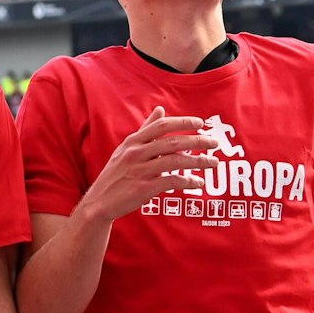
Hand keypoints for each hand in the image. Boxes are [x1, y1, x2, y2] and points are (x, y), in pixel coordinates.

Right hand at [75, 106, 219, 225]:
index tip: (201, 122)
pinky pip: (172, 181)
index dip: (183, 122)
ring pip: (176, 161)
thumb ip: (145, 130)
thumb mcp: (126, 149)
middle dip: (197, 141)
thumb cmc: (116, 174)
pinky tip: (198, 182)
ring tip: (213, 163)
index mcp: (132, 142)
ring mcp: (139, 171)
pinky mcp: (143, 189)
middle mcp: (136, 154)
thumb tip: (160, 109)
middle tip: (215, 143)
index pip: (161, 126)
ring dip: (198, 161)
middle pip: (173, 142)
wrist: (99, 203)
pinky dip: (188, 181)